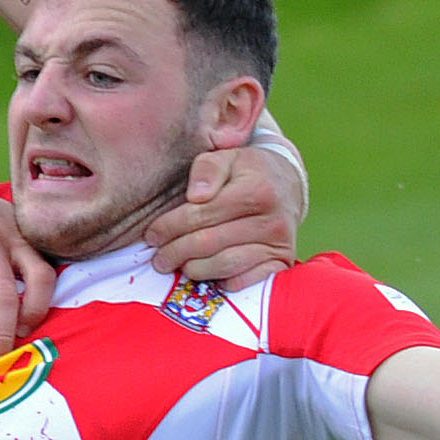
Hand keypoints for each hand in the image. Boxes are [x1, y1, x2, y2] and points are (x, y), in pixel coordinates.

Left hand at [145, 132, 303, 284]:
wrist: (287, 184)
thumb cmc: (247, 171)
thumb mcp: (226, 157)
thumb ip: (206, 168)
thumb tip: (195, 196)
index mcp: (256, 190)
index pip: (200, 214)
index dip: (170, 227)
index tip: (152, 234)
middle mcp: (271, 220)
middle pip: (208, 243)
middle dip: (176, 252)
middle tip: (159, 258)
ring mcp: (278, 244)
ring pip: (224, 265)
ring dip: (194, 270)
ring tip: (178, 266)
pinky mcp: (281, 262)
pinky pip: (246, 281)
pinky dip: (222, 282)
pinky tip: (207, 276)